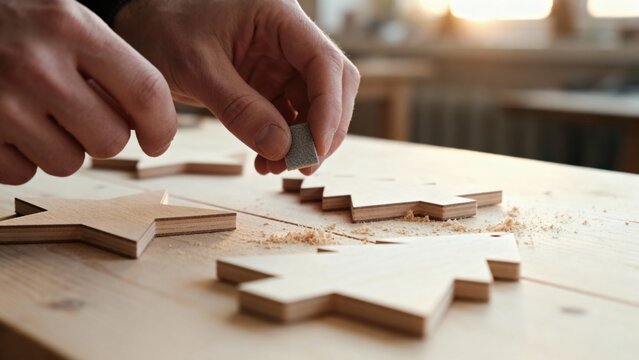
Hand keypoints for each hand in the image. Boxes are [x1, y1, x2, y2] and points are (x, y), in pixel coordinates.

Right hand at [0, 0, 176, 184]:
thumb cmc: (16, 21)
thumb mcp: (66, 20)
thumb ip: (108, 63)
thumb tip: (149, 123)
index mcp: (71, 26)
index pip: (146, 92)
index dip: (162, 126)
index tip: (158, 140)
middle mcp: (36, 65)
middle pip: (110, 140)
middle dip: (105, 135)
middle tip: (83, 114)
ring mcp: (0, 102)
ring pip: (69, 163)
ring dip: (64, 147)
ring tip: (41, 114)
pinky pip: (23, 173)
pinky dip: (23, 157)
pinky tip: (10, 126)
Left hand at [114, 0, 359, 174]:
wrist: (143, 30)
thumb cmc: (164, 30)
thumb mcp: (197, 67)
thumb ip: (239, 107)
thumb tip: (281, 148)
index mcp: (278, 17)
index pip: (324, 62)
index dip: (329, 107)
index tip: (315, 147)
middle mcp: (289, 40)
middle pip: (332, 85)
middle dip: (324, 128)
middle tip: (305, 165)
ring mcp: (281, 64)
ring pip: (315, 106)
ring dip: (303, 142)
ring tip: (276, 167)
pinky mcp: (269, 85)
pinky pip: (290, 118)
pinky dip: (284, 143)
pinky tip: (266, 160)